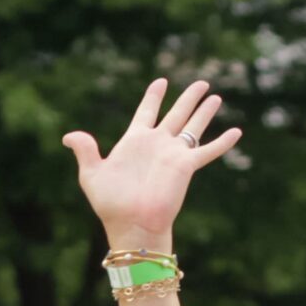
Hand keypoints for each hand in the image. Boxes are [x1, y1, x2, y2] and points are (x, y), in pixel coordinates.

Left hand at [63, 78, 242, 250]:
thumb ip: (85, 151)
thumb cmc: (110, 204)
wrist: (131, 224)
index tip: (161, 82)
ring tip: (215, 97)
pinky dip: (222, 142)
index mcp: (135, 142)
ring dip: (205, 112)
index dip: (153, 97)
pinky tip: (237, 132)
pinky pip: (207, 150)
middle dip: (188, 98)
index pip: (146, 112)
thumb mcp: (92, 175)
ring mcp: (173, 154)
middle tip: (201, 82)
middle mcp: (157, 144)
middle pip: (176, 114)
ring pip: (193, 126)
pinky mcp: (186, 166)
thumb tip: (68, 136)